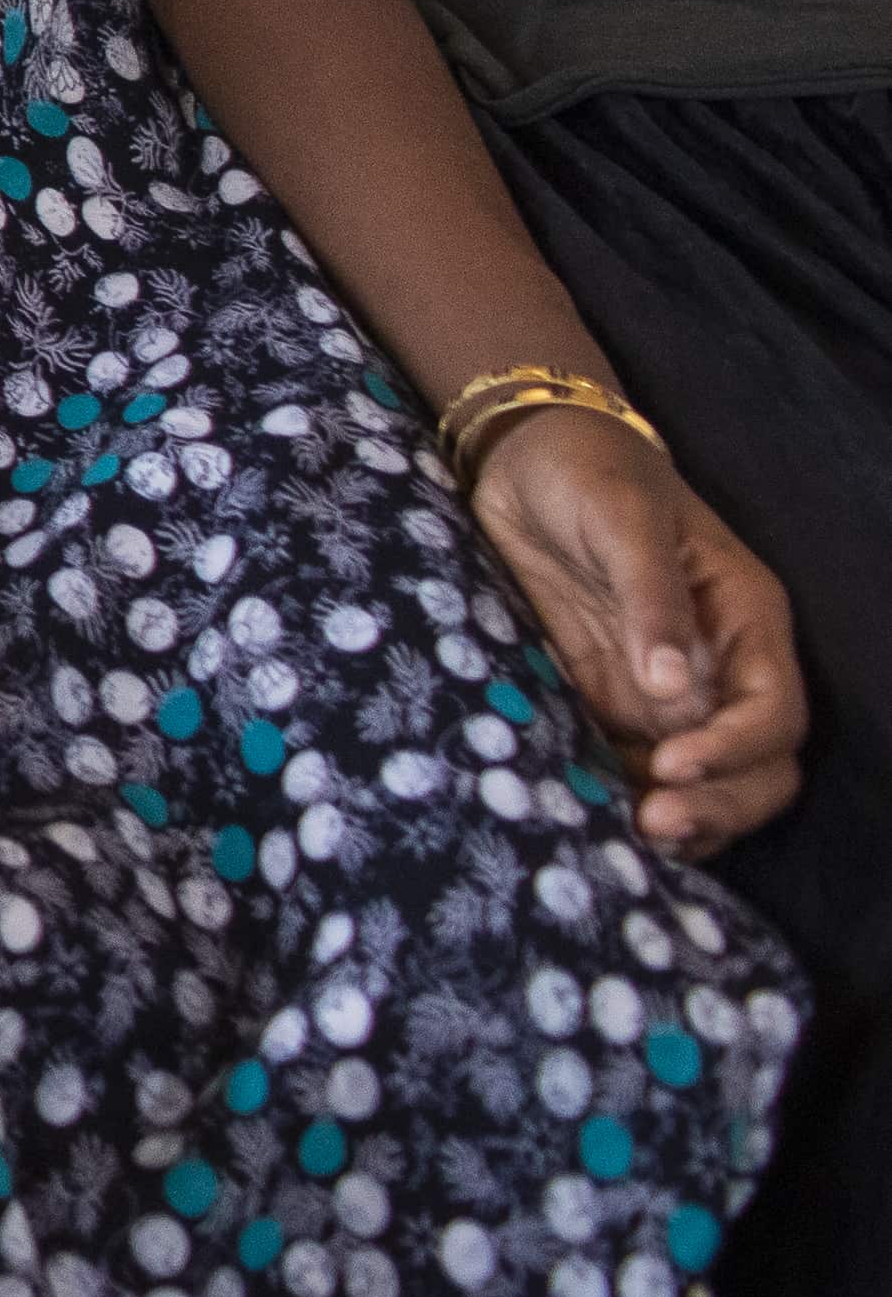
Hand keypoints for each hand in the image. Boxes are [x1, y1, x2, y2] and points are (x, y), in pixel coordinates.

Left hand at [469, 411, 807, 856]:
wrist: (523, 456)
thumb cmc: (588, 471)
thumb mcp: (621, 517)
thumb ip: (649, 598)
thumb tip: (673, 686)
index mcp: (743, 622)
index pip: (772, 712)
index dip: (736, 750)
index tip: (674, 767)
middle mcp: (717, 669)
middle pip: (756, 767)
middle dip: (718, 804)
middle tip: (652, 823)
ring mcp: (666, 693)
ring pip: (706, 783)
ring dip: (682, 818)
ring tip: (625, 839)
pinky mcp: (609, 701)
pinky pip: (635, 768)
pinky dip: (626, 801)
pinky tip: (592, 821)